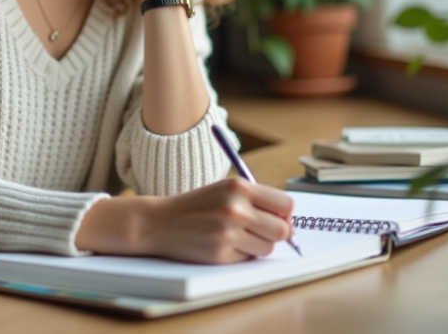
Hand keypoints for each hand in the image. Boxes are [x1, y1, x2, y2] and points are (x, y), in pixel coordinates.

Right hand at [75, 178, 295, 264]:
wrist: (159, 221)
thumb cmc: (196, 206)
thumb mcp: (224, 190)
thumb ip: (255, 200)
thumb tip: (288, 222)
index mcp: (239, 187)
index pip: (286, 204)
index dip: (285, 214)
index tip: (278, 218)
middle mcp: (236, 209)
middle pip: (282, 230)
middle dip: (275, 233)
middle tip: (260, 231)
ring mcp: (228, 233)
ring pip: (267, 248)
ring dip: (257, 245)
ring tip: (236, 236)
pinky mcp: (221, 254)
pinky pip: (248, 259)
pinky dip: (240, 255)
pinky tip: (222, 244)